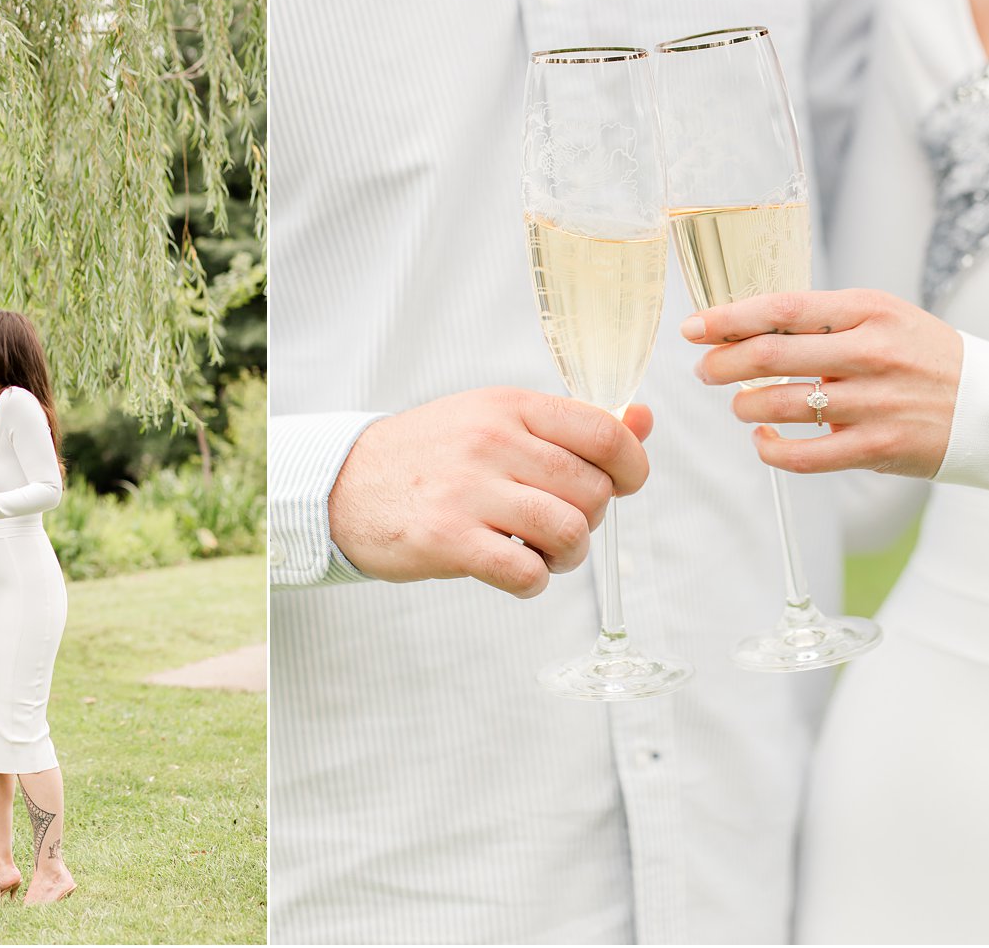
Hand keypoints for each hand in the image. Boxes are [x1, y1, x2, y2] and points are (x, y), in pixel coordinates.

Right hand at [327, 387, 652, 598]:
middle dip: (589, 519)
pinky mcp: (448, 540)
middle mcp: (491, 441)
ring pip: (568, 532)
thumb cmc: (430, 456)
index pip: (604, 431)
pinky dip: (533, 582)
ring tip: (540, 552)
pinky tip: (514, 572)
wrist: (344, 485)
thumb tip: (643, 420)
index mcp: (508, 406)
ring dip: (566, 556)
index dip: (631, 467)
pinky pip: (526, 572)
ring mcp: (468, 490)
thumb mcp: (494, 420)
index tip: (620, 485)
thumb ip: (568, 425)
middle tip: (557, 524)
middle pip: (592, 491)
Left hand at [682, 289, 962, 477]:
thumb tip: (743, 327)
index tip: (695, 327)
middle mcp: (870, 353)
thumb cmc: (921, 358)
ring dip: (744, 405)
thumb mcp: (881, 319)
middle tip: (704, 370)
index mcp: (868, 312)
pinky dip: (770, 448)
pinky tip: (764, 439)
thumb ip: (821, 320)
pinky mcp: (876, 448)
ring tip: (741, 404)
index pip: (783, 309)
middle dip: (722, 363)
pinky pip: (802, 455)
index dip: (729, 319)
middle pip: (770, 355)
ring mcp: (874, 402)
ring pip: (779, 404)